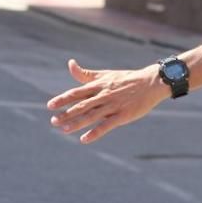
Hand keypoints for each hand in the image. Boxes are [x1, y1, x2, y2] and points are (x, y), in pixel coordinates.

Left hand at [46, 59, 167, 143]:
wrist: (151, 83)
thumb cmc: (126, 79)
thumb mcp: (104, 74)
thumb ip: (86, 74)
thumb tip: (70, 64)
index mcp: (98, 86)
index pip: (76, 93)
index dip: (62, 99)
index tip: (50, 106)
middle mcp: (103, 95)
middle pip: (81, 106)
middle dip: (66, 114)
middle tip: (53, 121)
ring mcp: (113, 106)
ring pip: (91, 116)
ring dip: (76, 123)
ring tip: (63, 129)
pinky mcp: (123, 116)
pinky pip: (106, 126)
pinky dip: (95, 133)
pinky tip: (84, 139)